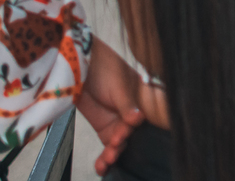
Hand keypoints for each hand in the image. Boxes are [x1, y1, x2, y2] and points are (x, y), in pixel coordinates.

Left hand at [77, 37, 143, 175]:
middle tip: (115, 145)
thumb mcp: (120, 85)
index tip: (127, 133)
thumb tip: (137, 118)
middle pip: (135, 135)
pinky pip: (108, 146)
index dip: (143, 129)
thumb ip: (127, 104)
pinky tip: (102, 167)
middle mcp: (135, 114)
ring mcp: (120, 122)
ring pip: (121, 143)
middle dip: (124, 143)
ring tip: (107, 159)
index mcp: (145, 101)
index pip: (151, 119)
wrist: (83, 67)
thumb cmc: (108, 68)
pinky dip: (105, 158)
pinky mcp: (106, 128)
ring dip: (114, 153)